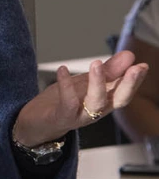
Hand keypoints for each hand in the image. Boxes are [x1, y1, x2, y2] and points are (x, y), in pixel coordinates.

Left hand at [13, 50, 149, 146]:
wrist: (35, 123)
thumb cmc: (61, 103)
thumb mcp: (85, 83)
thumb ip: (106, 71)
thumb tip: (129, 55)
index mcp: (104, 102)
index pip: (124, 92)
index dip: (135, 80)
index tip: (143, 65)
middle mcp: (96, 111)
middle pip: (118, 100)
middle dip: (128, 84)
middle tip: (136, 67)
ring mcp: (80, 116)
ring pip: (95, 103)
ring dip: (98, 83)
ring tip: (97, 63)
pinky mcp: (62, 117)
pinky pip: (67, 103)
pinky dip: (66, 85)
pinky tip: (63, 70)